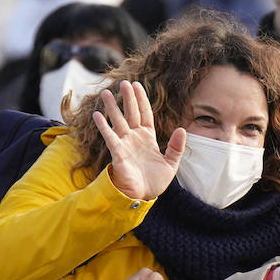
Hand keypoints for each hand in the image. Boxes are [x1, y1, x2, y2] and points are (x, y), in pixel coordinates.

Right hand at [96, 81, 186, 200]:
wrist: (143, 197)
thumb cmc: (155, 182)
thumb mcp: (171, 163)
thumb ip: (176, 147)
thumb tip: (182, 129)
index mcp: (148, 138)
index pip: (144, 114)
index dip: (142, 100)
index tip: (138, 85)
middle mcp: (135, 138)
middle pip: (130, 113)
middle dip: (127, 98)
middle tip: (124, 82)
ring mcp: (125, 144)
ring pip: (118, 122)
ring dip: (112, 107)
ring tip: (106, 93)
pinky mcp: (118, 153)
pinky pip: (110, 137)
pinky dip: (104, 126)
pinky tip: (97, 114)